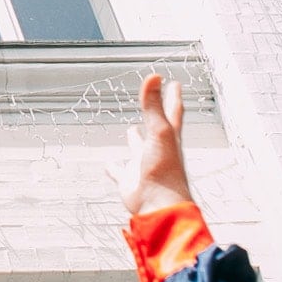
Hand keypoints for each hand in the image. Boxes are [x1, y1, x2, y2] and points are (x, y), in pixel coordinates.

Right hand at [119, 73, 194, 217]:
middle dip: (155, 115)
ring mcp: (143, 165)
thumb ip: (153, 105)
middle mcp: (158, 150)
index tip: (173, 83)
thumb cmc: (165, 170)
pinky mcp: (129, 180)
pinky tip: (108, 164)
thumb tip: (154, 76)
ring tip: (131, 130)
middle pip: (157, 128)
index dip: (173, 96)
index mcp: (169, 138)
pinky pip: (119, 171)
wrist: (158, 205)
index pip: (173, 112)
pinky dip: (113, 167)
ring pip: (138, 149)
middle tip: (153, 103)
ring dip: (135, 140)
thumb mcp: (158, 132)